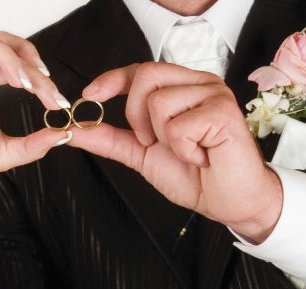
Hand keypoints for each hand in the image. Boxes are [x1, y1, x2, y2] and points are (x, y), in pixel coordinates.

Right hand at [0, 34, 71, 192]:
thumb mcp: (4, 154)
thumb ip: (33, 145)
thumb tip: (64, 134)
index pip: (20, 66)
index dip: (41, 78)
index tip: (58, 101)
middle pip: (5, 46)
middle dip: (28, 61)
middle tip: (42, 86)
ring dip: (5, 56)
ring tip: (18, 82)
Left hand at [69, 62, 283, 241]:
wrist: (229, 202)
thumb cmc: (196, 177)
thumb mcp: (142, 156)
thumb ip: (111, 139)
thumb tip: (76, 130)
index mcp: (180, 89)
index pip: (140, 70)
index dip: (113, 79)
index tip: (90, 94)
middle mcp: (197, 84)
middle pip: (145, 75)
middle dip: (137, 115)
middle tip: (153, 142)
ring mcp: (212, 92)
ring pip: (159, 101)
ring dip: (165, 138)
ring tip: (188, 151)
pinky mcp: (223, 109)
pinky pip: (179, 125)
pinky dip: (183, 149)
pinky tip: (202, 156)